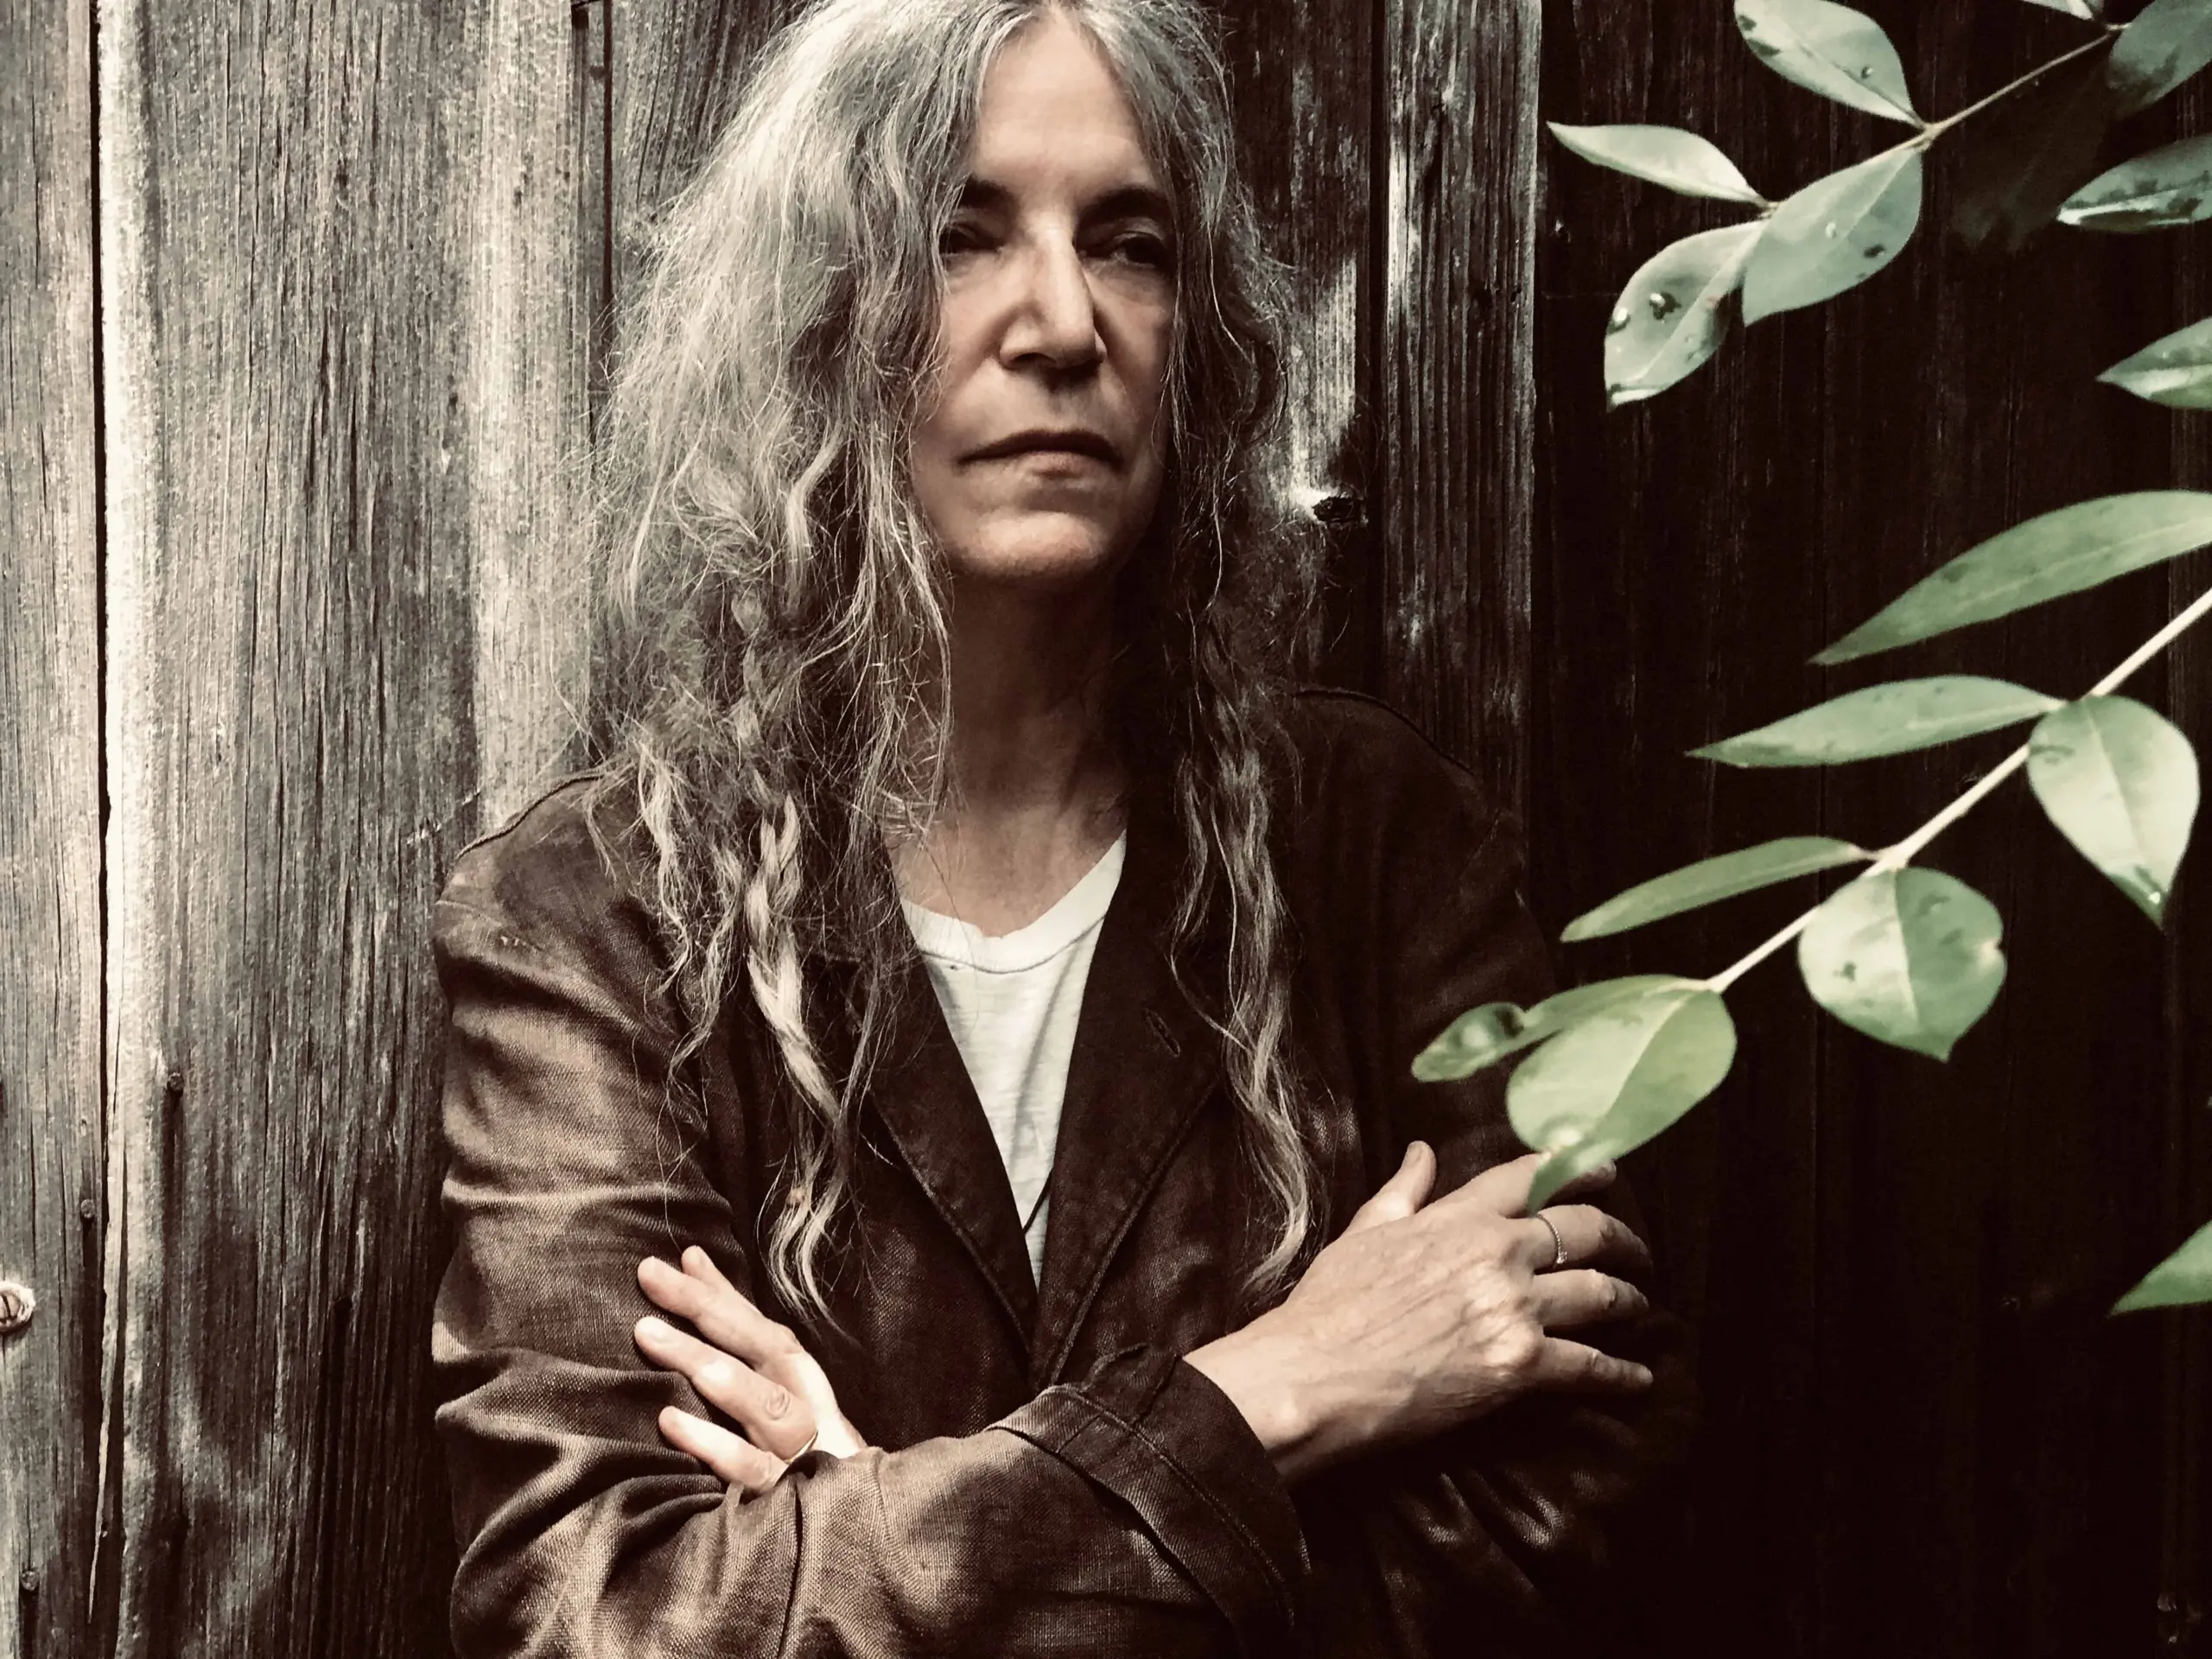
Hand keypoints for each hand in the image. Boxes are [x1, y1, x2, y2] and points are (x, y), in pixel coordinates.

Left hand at [633, 1246, 870, 1496]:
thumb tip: (692, 1259)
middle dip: (703, 1310)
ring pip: (759, 1401)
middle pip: (758, 1349)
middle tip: (650, 1280)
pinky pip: (748, 1467)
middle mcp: (804, 1403)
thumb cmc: (802, 1443)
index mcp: (799, 1378)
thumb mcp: (775, 1382)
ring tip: (651, 1336)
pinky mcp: (785, 1496)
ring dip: (705, 1365)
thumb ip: (734, 1322)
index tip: (668, 1264)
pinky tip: (670, 1422)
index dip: (716, 1292)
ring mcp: (798, 1449)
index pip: (758, 1326)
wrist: (857, 1522)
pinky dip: (711, 1443)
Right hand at [1185, 1143, 1654, 1482]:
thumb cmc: (1330, 1305)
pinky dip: (1620, 1375)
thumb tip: (1421, 1151)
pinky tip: (1637, 1379)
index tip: (1604, 1167)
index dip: (1575, 1168)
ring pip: (1599, 1293)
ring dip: (1627, 1299)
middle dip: (1620, 1237)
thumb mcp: (1365, 1233)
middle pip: (1584, 1231)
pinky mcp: (1521, 1365)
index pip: (1531, 1178)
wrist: (1317, 1374)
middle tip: (1635, 1249)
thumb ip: (1404, 1191)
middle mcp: (1497, 1253)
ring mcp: (1514, 1308)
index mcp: (1459, 1217)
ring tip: (1638, 1305)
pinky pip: (1590, 1366)